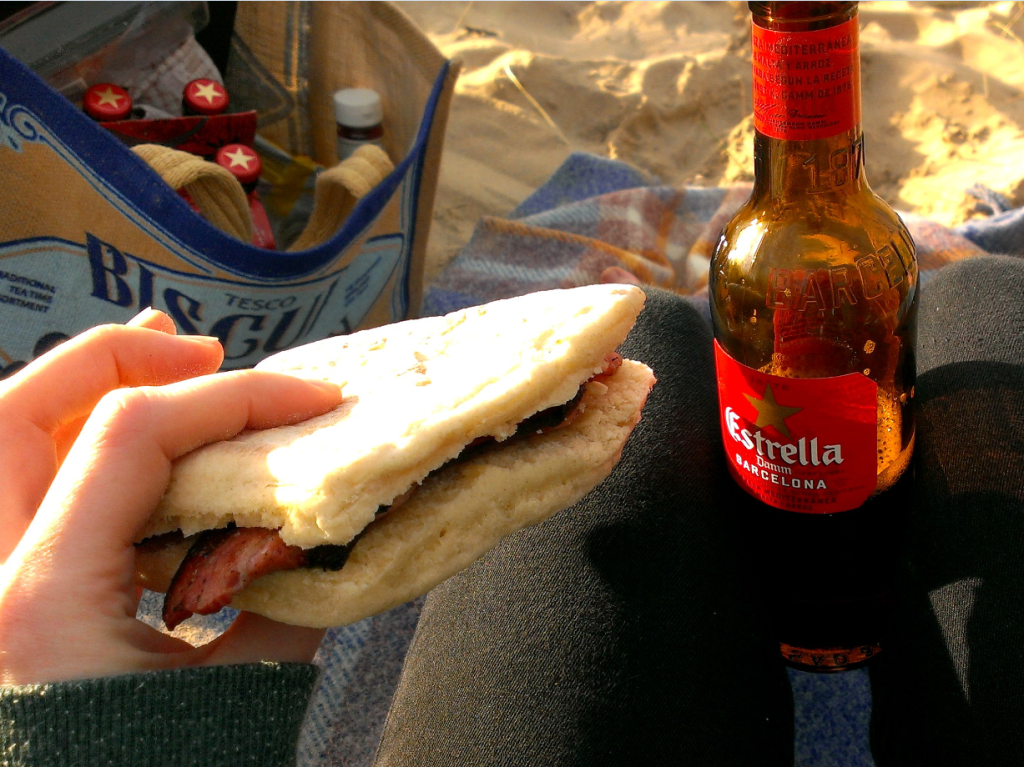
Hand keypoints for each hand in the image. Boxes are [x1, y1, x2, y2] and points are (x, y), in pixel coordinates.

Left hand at [0, 309, 342, 684]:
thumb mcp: (231, 701)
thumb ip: (273, 609)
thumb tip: (307, 539)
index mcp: (45, 601)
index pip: (135, 433)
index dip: (236, 394)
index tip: (312, 397)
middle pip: (13, 406)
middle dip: (116, 359)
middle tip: (199, 353)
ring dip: (75, 392)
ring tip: (152, 370)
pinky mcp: (1, 609)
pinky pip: (17, 496)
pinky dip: (70, 453)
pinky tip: (122, 453)